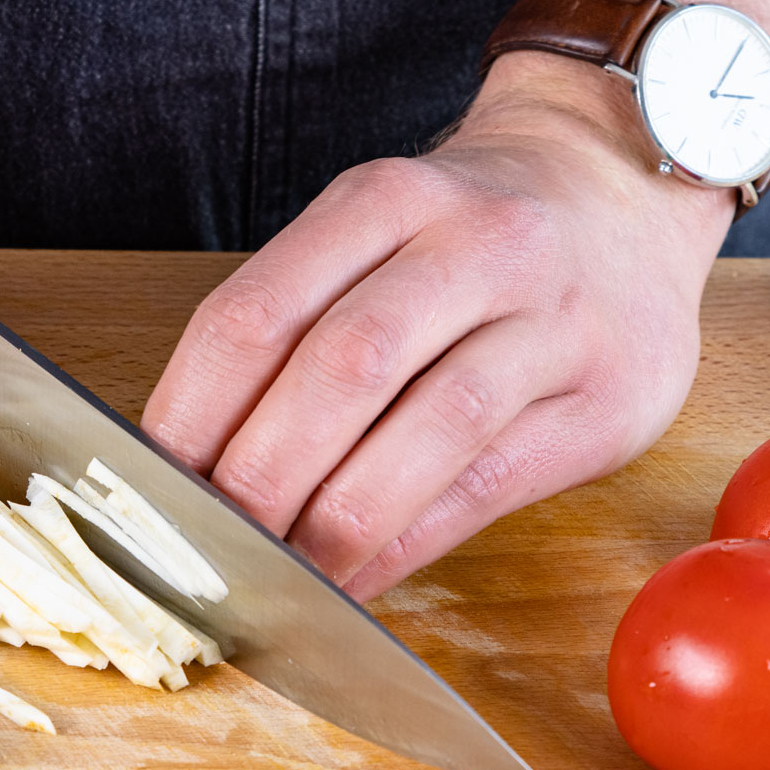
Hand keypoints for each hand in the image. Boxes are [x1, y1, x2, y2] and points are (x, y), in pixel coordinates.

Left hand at [142, 52, 731, 600]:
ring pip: (429, 432)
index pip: (257, 314)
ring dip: (335, 523)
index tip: (149, 487)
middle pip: (340, 370)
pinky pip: (485, 485)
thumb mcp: (377, 230)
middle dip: (259, 479)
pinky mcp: (604, 402)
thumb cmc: (468, 235)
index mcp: (386, 199)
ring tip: (278, 579)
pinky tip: (355, 580)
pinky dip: (406, 544)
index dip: (190, 416)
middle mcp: (475, 246)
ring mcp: (552, 322)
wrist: (621, 189)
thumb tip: (193, 462)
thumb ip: (296, 322)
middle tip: (208, 548)